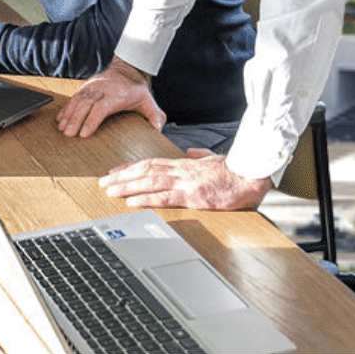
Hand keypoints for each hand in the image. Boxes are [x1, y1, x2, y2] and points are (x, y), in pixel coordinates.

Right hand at [58, 58, 164, 137]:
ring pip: (77, 100)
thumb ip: (154, 115)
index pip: (101, 108)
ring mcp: (92, 87)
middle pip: (86, 104)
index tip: (84, 134)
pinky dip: (66, 108)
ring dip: (68, 115)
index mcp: (116, 95)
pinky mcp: (86, 87)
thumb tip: (158, 128)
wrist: (127, 68)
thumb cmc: (136, 89)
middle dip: (75, 120)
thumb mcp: (148, 100)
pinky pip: (74, 97)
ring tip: (62, 129)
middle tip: (68, 134)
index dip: (92, 120)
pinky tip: (60, 119)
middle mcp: (102, 89)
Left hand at [98, 150, 271, 210]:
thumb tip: (192, 152)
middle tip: (103, 182)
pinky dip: (145, 198)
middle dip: (122, 176)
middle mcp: (181, 170)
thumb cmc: (235, 170)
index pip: (151, 163)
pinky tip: (131, 201)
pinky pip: (164, 197)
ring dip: (127, 185)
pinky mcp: (192, 196)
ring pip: (149, 181)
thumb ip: (200, 155)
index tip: (115, 172)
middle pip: (145, 171)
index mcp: (184, 163)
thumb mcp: (214, 159)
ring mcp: (185, 182)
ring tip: (110, 190)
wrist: (251, 176)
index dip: (131, 167)